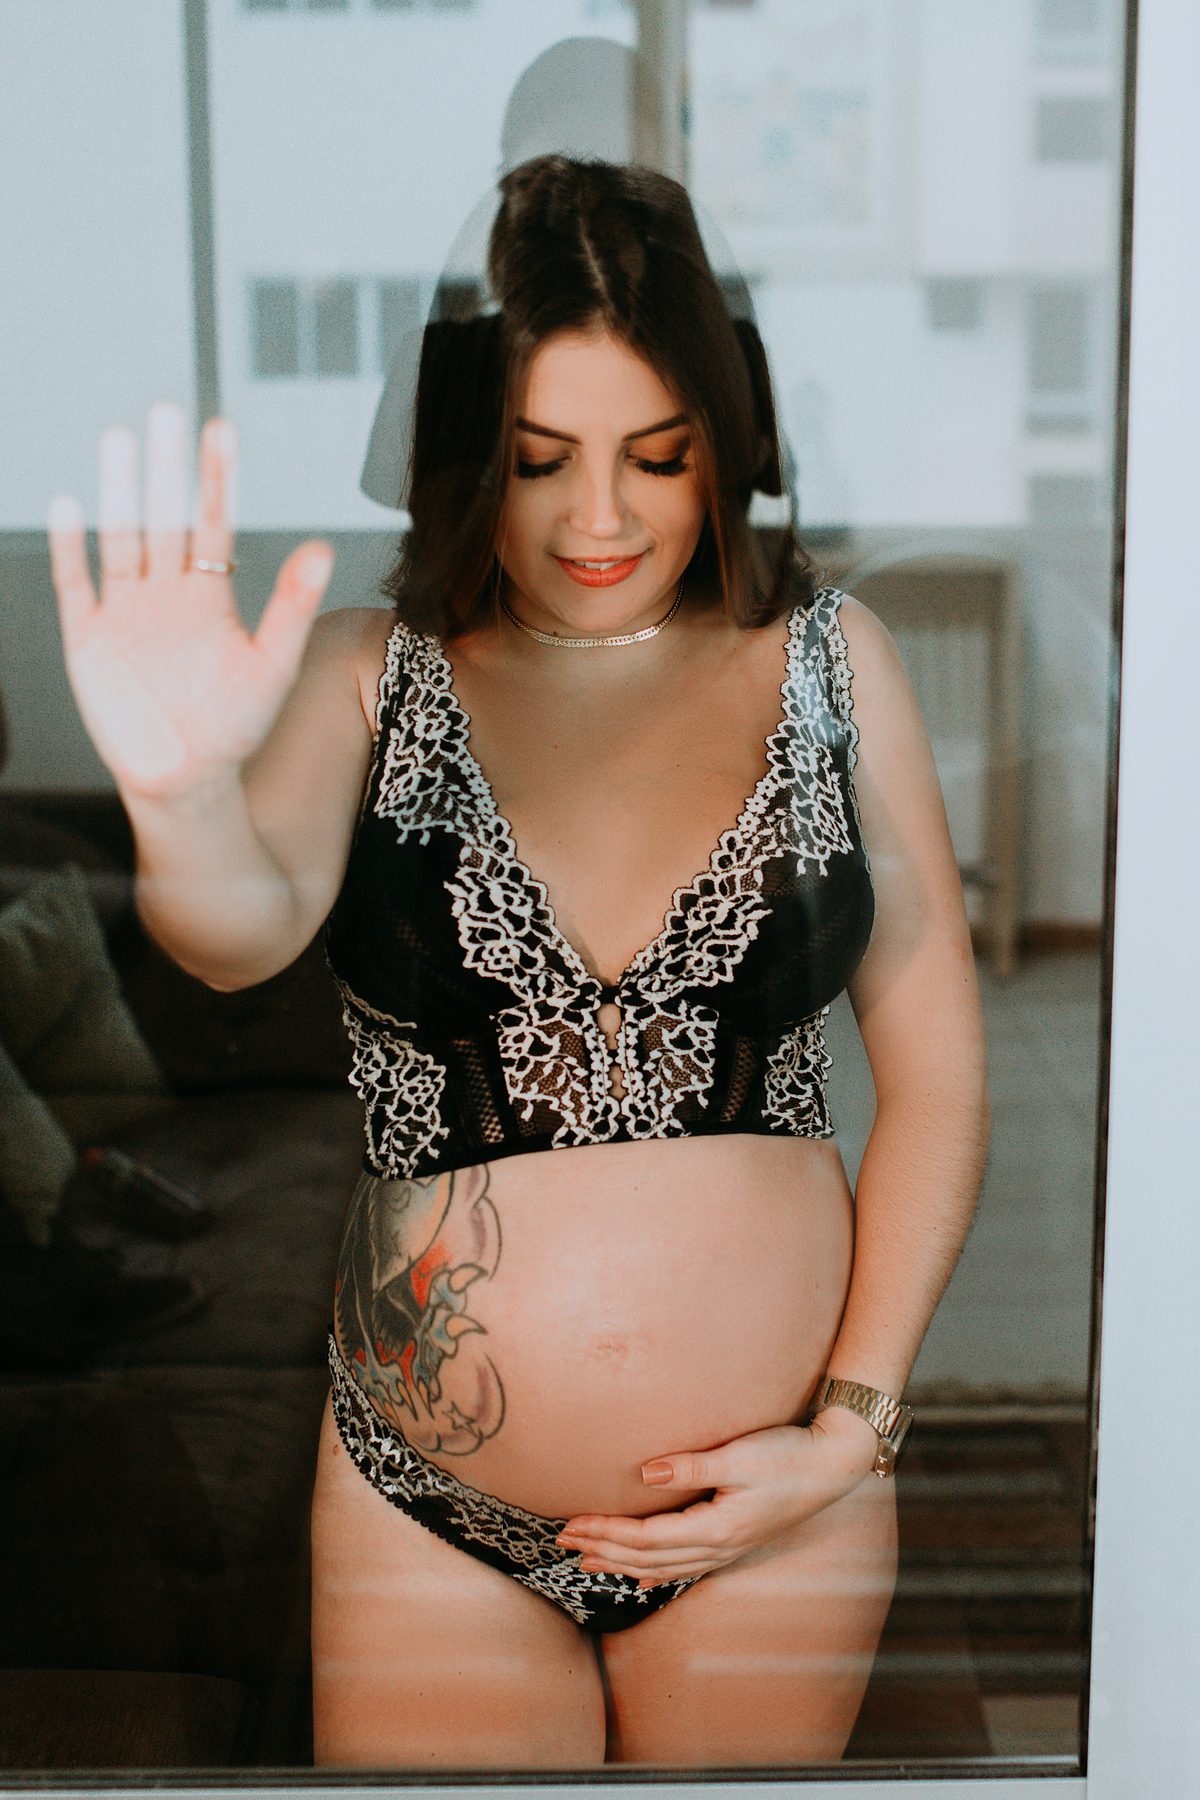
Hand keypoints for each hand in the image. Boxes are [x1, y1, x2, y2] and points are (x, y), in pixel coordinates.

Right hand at [48, 403, 332, 800]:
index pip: (214, 521)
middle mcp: (167, 591)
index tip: (221, 428)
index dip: (216, 477)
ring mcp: (126, 610)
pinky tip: (68, 505)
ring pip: (120, 538)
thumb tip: (324, 548)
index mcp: (211, 594)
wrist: (185, 781)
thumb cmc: (234, 727)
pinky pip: (77, 584)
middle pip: (164, 517)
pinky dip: (70, 548)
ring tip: (120, 439)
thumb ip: (291, 606)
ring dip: (118, 491)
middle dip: (165, 467)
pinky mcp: (89, 638)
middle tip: (167, 411)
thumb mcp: (271, 666)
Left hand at [557, 1408, 880, 1587]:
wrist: (832, 1465)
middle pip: (646, 1558)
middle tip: (561, 1542)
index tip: (571, 1524)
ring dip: (620, 1562)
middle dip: (602, 1550)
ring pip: (662, 1566)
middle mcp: (718, 1547)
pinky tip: (639, 1569)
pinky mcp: (732, 1541)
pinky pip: (682, 1566)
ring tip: (586, 1560)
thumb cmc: (788, 1455)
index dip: (605, 1532)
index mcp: (716, 1528)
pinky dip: (652, 1568)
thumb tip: (645, 1471)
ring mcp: (726, 1549)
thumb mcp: (739, 1455)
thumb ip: (691, 1465)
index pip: (645, 1537)